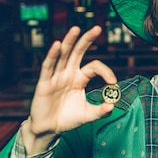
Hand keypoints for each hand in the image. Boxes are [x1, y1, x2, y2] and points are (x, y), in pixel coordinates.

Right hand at [22, 25, 117, 154]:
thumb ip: (100, 111)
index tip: (113, 82)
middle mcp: (68, 74)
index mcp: (79, 79)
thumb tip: (112, 105)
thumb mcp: (87, 115)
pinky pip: (48, 66)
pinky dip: (52, 55)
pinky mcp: (44, 83)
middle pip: (78, 52)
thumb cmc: (67, 119)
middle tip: (98, 28)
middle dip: (87, 40)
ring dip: (69, 41)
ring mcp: (56, 77)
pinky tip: (57, 45)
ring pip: (63, 55)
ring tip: (76, 29)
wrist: (49, 130)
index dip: (105, 72)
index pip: (94, 67)